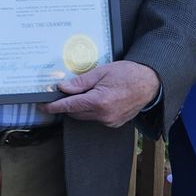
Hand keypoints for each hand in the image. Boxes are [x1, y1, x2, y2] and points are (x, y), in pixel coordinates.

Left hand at [43, 59, 158, 126]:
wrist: (151, 83)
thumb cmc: (128, 74)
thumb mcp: (102, 72)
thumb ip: (81, 82)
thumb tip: (63, 88)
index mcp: (99, 101)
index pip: (70, 106)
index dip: (55, 106)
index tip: (44, 107)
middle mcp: (104, 115)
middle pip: (76, 113)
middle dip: (69, 104)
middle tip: (65, 92)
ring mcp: (110, 121)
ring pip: (85, 116)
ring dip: (81, 107)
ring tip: (87, 92)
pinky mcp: (115, 123)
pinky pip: (96, 118)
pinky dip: (92, 110)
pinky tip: (98, 98)